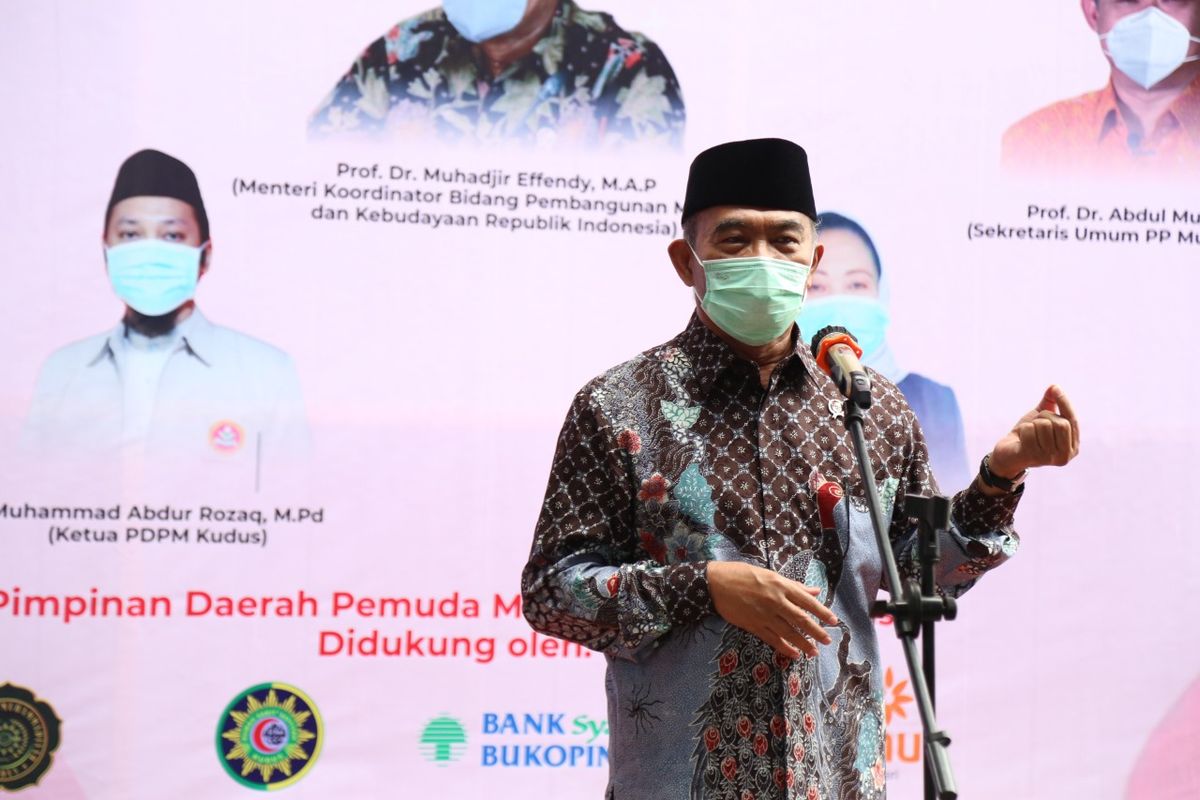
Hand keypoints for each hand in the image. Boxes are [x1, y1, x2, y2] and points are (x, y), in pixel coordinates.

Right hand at [706, 561, 837, 659]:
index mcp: (780, 585)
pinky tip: (793, 653)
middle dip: (816, 631)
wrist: (715, 583)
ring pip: (789, 632)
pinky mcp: (753, 626)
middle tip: (827, 640)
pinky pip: (772, 639)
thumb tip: (815, 590)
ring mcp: (764, 615)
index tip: (833, 621)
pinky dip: (784, 647)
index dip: (822, 612)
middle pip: (801, 619)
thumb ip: (793, 584)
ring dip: (803, 643)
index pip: (807, 601)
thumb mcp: (768, 574)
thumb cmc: (741, 574)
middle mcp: (775, 601)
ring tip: (813, 652)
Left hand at [988, 384, 1079, 478]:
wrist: (1007, 454)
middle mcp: (1066, 455)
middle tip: (1035, 424)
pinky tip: (1021, 441)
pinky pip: (1029, 431)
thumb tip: (1054, 387)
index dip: (1064, 403)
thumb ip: (1049, 403)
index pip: (1073, 421)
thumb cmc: (1027, 436)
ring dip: (1031, 425)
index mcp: (1072, 446)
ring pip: (1044, 425)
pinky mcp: (1035, 458)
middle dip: (1044, 417)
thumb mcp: (1040, 418)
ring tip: (1028, 435)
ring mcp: (1051, 458)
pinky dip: (1022, 431)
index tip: (1055, 388)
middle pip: (1061, 423)